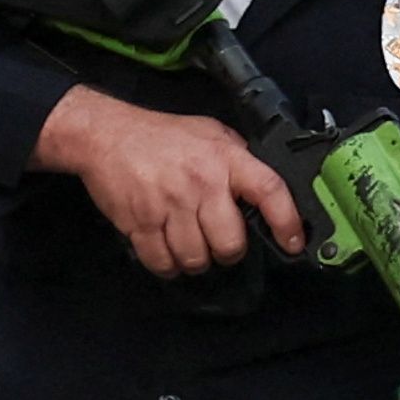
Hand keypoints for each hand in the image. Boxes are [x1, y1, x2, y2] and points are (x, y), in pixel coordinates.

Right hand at [37, 83, 303, 277]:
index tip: (294, 243)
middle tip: (219, 245)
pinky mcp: (140, 222)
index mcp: (225, 158)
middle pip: (229, 243)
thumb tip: (261, 191)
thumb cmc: (162, 136)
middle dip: (227, 252)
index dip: (287, 222)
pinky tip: (166, 253)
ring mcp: (169, 204)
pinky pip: (161, 261)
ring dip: (195, 261)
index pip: (269, 191)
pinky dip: (166, 265)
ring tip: (189, 247)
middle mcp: (201, 183)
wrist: (106, 135)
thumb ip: (237, 159)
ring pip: (195, 259)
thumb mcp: (210, 133)